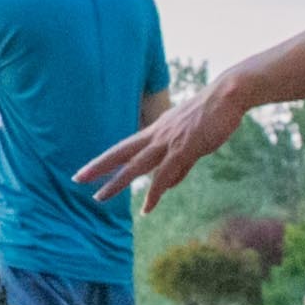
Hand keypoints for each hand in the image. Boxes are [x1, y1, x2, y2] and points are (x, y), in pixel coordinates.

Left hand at [74, 77, 238, 205]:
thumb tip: (168, 184)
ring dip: (116, 183)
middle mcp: (157, 136)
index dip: (106, 159)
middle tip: (77, 179)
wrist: (228, 95)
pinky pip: (164, 175)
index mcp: (156, 131)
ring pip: (135, 166)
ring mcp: (168, 143)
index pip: (124, 147)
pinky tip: (146, 208)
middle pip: (121, 154)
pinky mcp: (184, 149)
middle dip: (98, 167)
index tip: (88, 169)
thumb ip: (178, 164)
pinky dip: (154, 193)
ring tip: (98, 198)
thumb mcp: (190, 139)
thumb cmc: (212, 114)